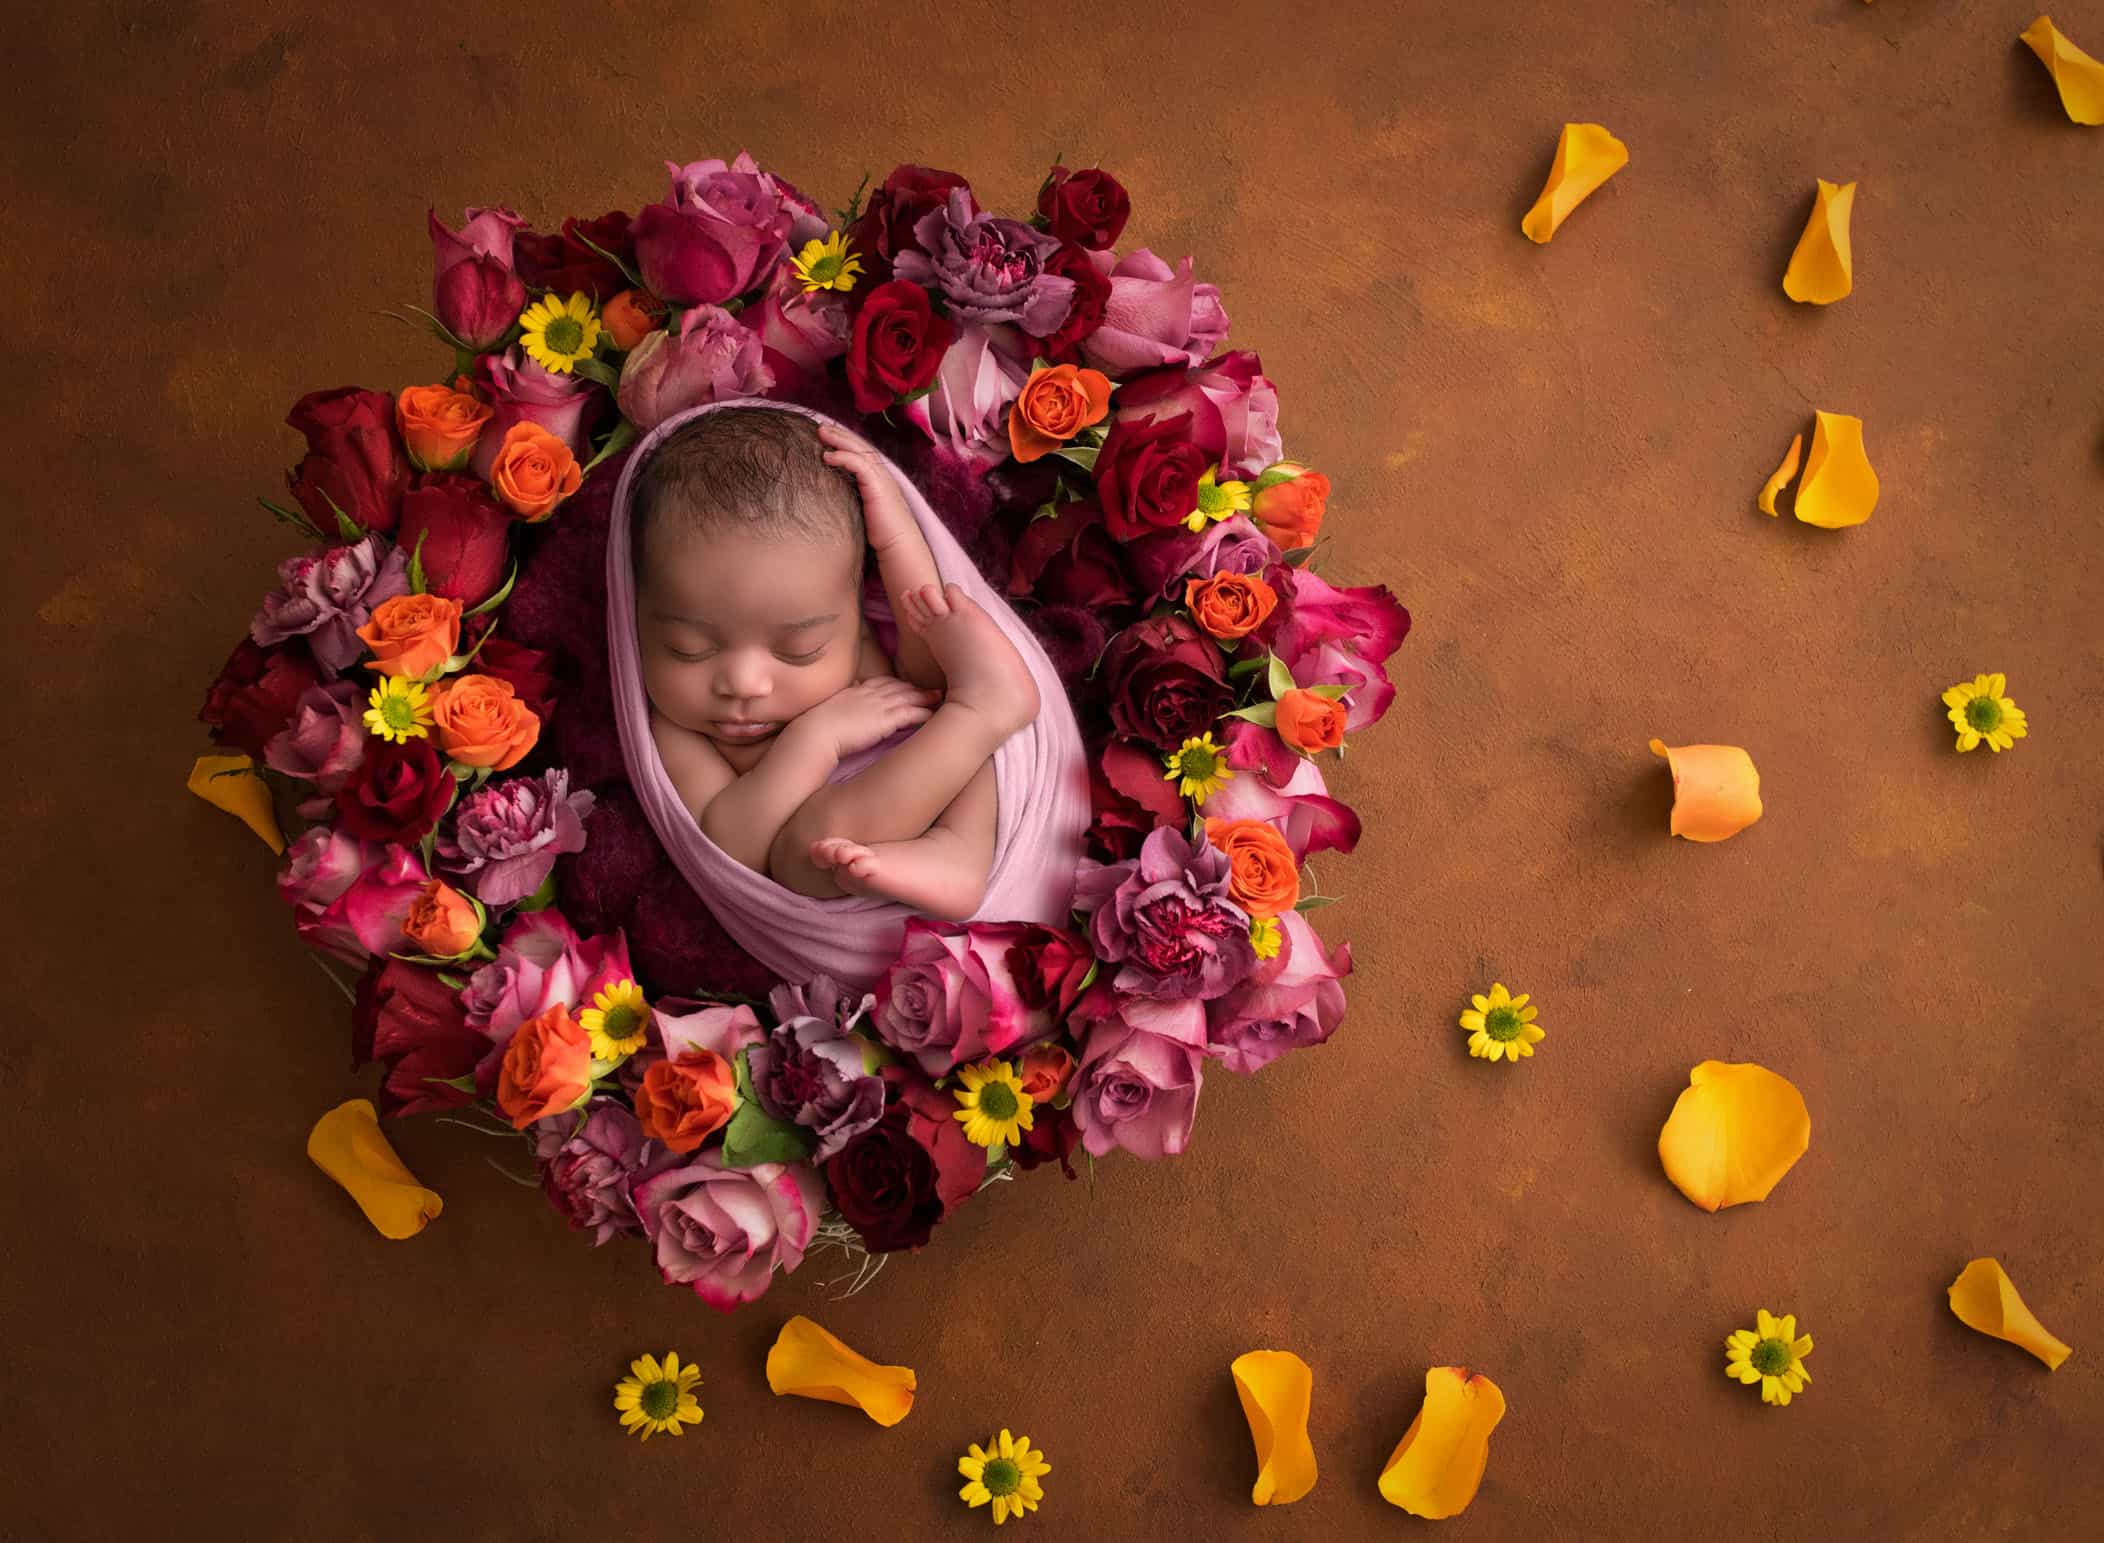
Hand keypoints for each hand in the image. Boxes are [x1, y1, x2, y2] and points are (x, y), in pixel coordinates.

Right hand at [795, 675, 940, 759]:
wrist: (814, 732)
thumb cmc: (816, 726)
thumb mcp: (829, 708)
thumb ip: (842, 703)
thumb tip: (848, 696)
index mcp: (856, 691)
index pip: (881, 683)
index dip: (897, 684)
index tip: (907, 685)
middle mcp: (869, 695)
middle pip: (898, 687)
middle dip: (915, 688)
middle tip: (932, 689)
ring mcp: (878, 706)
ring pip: (907, 698)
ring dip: (924, 697)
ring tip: (939, 698)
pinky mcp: (884, 721)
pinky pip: (909, 713)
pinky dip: (922, 713)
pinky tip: (932, 715)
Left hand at [817, 421, 917, 556]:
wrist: (900, 548)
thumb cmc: (882, 537)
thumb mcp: (865, 513)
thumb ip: (854, 502)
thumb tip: (833, 500)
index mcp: (880, 480)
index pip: (862, 454)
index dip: (846, 442)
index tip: (827, 437)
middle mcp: (882, 475)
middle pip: (860, 447)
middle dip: (840, 434)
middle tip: (820, 427)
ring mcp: (882, 479)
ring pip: (859, 450)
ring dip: (839, 440)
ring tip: (821, 433)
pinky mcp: (878, 486)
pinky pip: (859, 464)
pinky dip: (843, 457)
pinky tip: (827, 456)